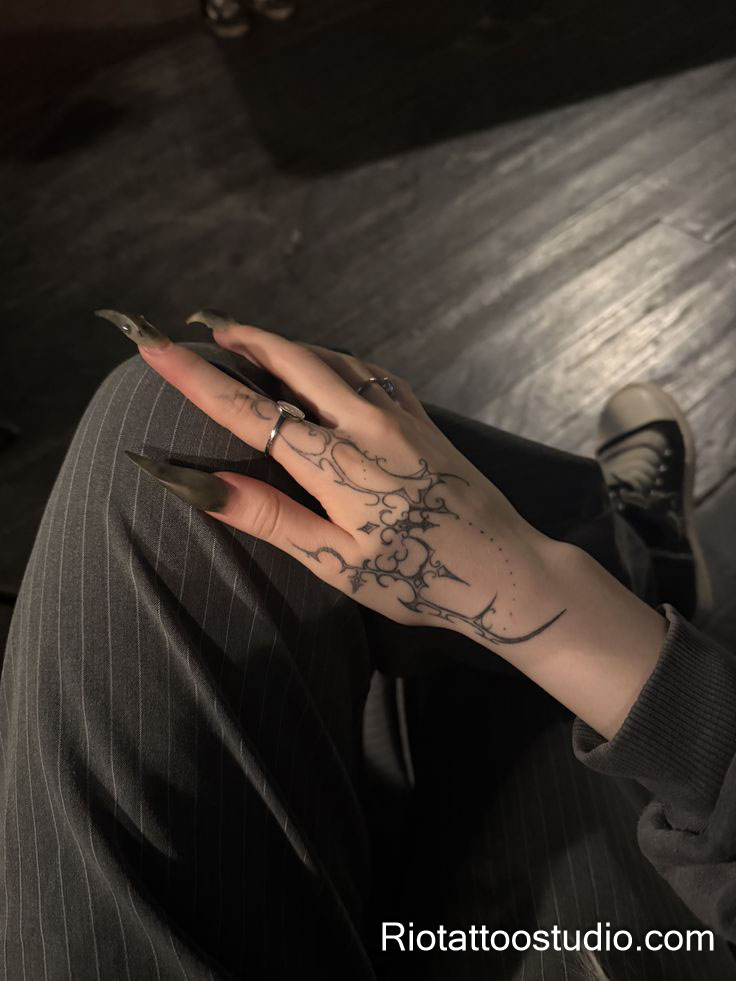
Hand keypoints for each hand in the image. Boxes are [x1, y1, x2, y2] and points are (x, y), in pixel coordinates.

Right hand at [100, 310, 565, 650]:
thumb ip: (270, 517)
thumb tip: (200, 484)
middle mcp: (365, 424)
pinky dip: (333, 357)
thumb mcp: (336, 561)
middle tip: (203, 324)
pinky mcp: (423, 418)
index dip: (196, 377)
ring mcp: (400, 415)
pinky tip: (326, 362)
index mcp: (335, 464)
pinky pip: (369, 370)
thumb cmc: (415, 579)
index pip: (249, 411)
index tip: (153, 346)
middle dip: (242, 338)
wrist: (506, 570)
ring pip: (331, 358)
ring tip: (250, 337)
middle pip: (293, 362)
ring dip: (286, 343)